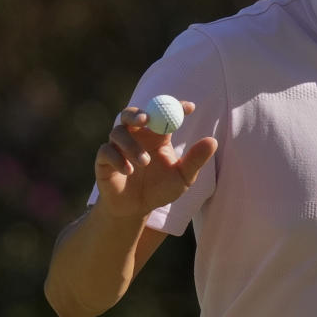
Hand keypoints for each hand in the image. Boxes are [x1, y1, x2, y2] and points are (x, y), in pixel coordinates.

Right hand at [93, 101, 217, 218]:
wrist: (136, 210)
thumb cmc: (161, 189)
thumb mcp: (183, 177)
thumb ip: (195, 159)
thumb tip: (212, 141)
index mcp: (157, 135)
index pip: (165, 113)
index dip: (176, 106)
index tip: (190, 108)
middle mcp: (136, 136)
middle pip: (132, 113)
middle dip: (138, 113)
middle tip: (145, 119)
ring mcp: (118, 146)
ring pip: (118, 132)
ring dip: (131, 145)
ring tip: (143, 162)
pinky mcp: (104, 160)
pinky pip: (105, 151)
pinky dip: (117, 158)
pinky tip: (129, 171)